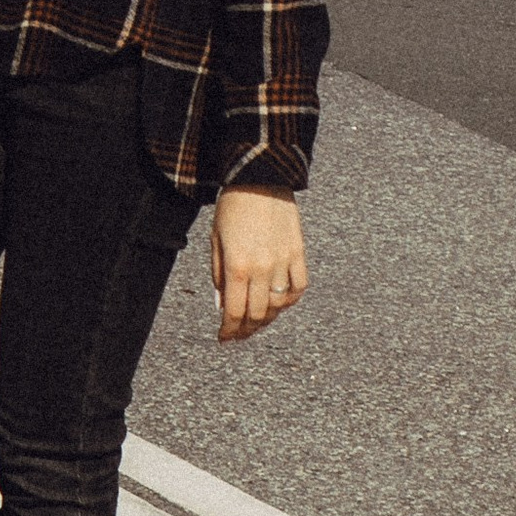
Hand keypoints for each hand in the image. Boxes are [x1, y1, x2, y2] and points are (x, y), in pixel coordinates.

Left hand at [210, 190, 306, 343]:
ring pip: (278, 305)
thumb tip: (222, 305)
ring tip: (257, 322)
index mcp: (237, 265)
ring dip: (267, 318)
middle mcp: (262, 268)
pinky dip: (290, 300)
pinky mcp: (298, 253)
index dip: (229, 331)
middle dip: (246, 330)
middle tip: (239, 334)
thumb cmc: (232, 206)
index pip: (234, 312)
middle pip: (257, 314)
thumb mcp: (216, 240)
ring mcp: (283, 261)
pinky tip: (279, 303)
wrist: (259, 177)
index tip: (225, 339)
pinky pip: (299, 287)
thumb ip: (219, 275)